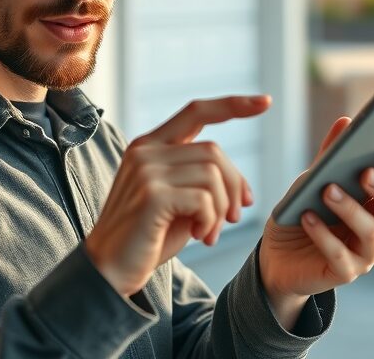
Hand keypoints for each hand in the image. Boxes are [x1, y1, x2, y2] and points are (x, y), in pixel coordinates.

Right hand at [86, 96, 270, 295]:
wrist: (109, 270)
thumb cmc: (147, 237)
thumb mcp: (177, 201)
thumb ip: (200, 182)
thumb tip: (244, 190)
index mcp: (150, 145)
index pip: (196, 111)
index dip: (232, 105)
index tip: (264, 102)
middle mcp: (145, 150)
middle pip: (214, 151)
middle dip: (234, 186)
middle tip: (233, 218)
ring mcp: (146, 170)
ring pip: (213, 175)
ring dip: (221, 209)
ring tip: (208, 232)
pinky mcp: (152, 195)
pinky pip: (205, 199)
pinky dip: (211, 220)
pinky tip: (198, 236)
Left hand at [259, 117, 373, 327]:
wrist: (277, 256)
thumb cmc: (303, 213)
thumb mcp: (313, 181)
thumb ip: (330, 156)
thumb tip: (345, 122)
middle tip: (365, 173)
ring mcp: (366, 253)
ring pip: (372, 232)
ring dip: (351, 208)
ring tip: (328, 190)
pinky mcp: (345, 273)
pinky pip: (341, 255)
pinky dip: (324, 235)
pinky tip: (308, 217)